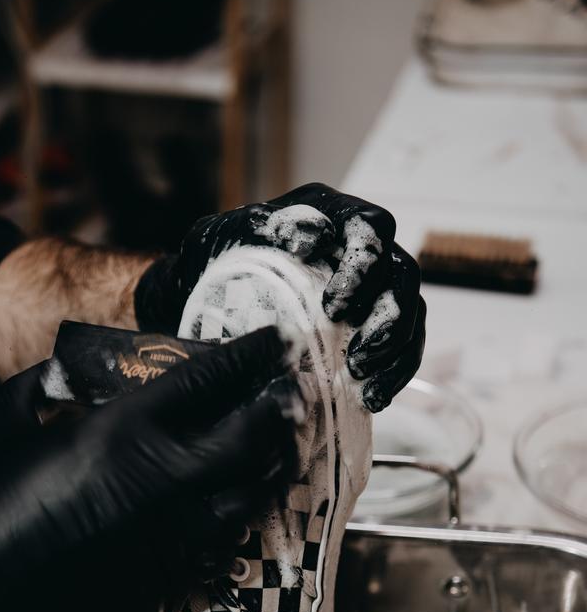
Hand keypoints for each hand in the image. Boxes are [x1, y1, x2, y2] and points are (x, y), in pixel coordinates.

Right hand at [0, 328, 297, 611]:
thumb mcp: (9, 413)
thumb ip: (55, 382)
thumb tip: (82, 371)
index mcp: (120, 432)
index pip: (207, 382)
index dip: (248, 357)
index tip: (272, 342)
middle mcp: (157, 484)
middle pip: (249, 439)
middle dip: (280, 409)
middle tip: (294, 390)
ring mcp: (166, 537)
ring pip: (247, 497)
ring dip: (269, 465)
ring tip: (280, 445)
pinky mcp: (162, 580)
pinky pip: (219, 544)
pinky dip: (235, 516)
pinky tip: (236, 501)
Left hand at [135, 183, 425, 410]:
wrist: (201, 301)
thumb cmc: (209, 265)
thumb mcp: (214, 238)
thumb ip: (246, 229)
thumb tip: (298, 240)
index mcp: (328, 214)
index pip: (368, 228)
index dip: (362, 266)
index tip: (333, 308)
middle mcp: (359, 246)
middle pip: (401, 272)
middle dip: (385, 315)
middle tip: (355, 352)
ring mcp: (374, 287)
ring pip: (410, 311)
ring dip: (393, 348)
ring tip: (359, 376)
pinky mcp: (375, 326)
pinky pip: (405, 348)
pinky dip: (394, 373)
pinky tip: (371, 397)